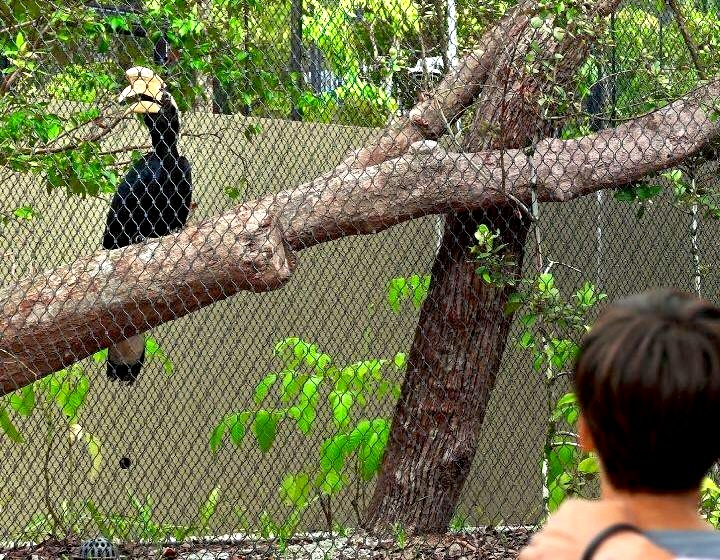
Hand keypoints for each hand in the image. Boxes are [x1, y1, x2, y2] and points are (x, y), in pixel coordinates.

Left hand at [519, 499, 674, 559]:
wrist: (615, 554)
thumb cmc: (620, 535)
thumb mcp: (619, 510)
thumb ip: (608, 506)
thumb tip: (611, 506)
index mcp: (570, 507)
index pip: (564, 517)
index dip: (572, 531)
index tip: (580, 540)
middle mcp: (554, 520)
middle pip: (551, 530)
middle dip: (559, 540)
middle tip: (571, 551)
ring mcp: (546, 538)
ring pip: (538, 542)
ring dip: (544, 549)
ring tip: (557, 557)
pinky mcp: (540, 555)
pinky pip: (527, 555)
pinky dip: (534, 557)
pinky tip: (544, 559)